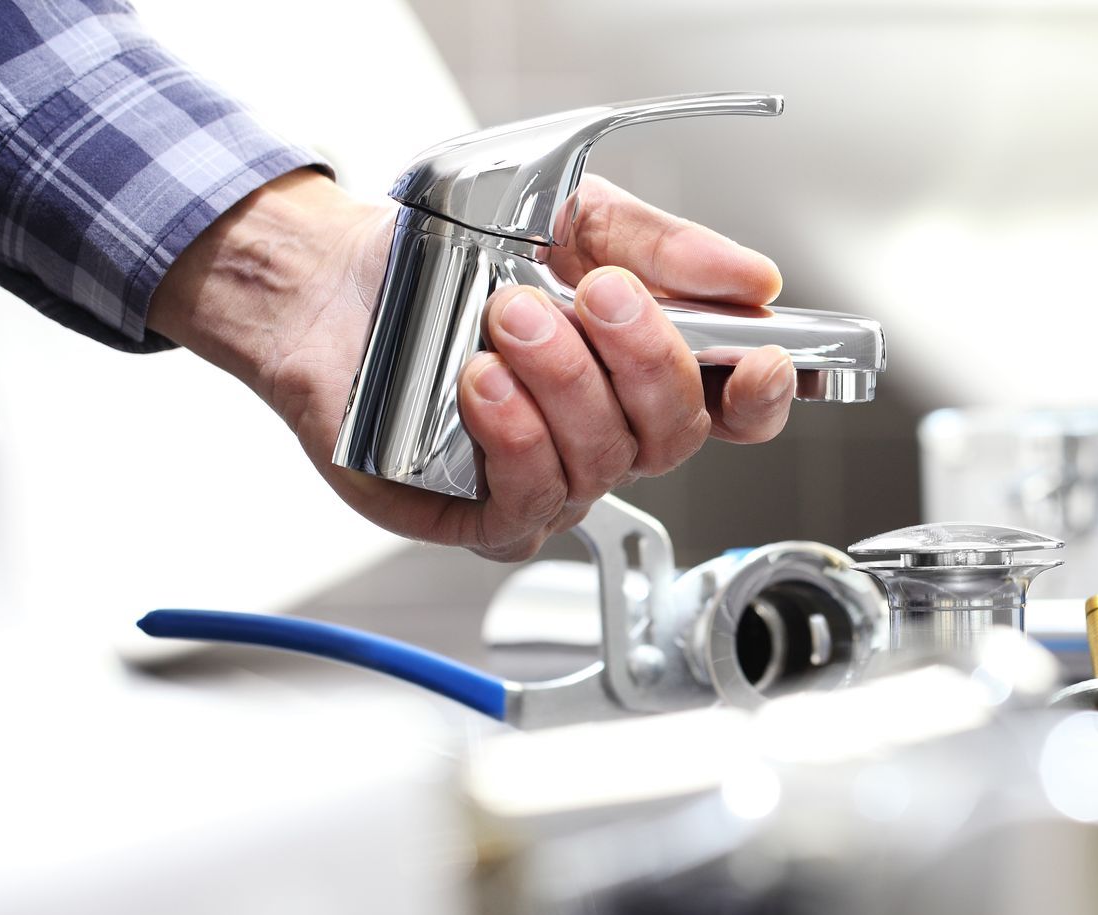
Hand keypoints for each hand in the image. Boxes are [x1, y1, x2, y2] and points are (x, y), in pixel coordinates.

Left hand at [149, 170, 796, 559]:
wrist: (335, 283)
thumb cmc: (450, 257)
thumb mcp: (575, 219)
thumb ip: (665, 246)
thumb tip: (750, 278)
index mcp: (644, 370)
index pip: (734, 409)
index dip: (762, 397)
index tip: (759, 358)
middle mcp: (608, 433)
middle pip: (675, 433)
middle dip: (642, 359)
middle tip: (592, 295)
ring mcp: (553, 476)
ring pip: (605, 463)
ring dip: (565, 384)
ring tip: (509, 318)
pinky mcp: (485, 512)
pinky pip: (532, 501)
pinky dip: (515, 437)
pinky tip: (482, 384)